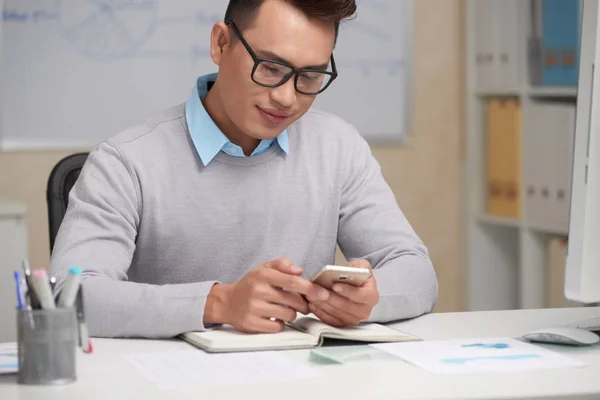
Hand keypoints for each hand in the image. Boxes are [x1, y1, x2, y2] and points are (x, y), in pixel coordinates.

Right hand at [204, 258, 329, 332]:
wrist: (228, 302)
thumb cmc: (251, 285)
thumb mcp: (264, 268)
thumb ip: (282, 265)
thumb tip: (299, 270)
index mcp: (263, 275)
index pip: (292, 281)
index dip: (310, 288)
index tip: (323, 293)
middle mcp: (258, 291)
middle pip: (294, 301)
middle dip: (303, 304)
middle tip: (301, 304)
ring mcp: (254, 308)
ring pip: (289, 315)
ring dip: (291, 314)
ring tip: (283, 309)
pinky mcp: (252, 324)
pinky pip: (278, 327)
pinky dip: (280, 324)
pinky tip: (273, 317)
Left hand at [308, 259, 378, 326]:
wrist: (355, 287)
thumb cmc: (357, 277)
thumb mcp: (361, 266)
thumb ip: (356, 267)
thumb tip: (345, 270)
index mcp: (371, 296)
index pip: (361, 295)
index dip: (348, 291)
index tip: (335, 285)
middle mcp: (365, 310)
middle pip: (346, 306)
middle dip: (330, 297)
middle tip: (317, 290)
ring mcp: (354, 319)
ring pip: (336, 314)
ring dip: (322, 304)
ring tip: (311, 295)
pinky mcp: (343, 324)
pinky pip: (330, 320)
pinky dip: (320, 312)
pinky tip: (312, 304)